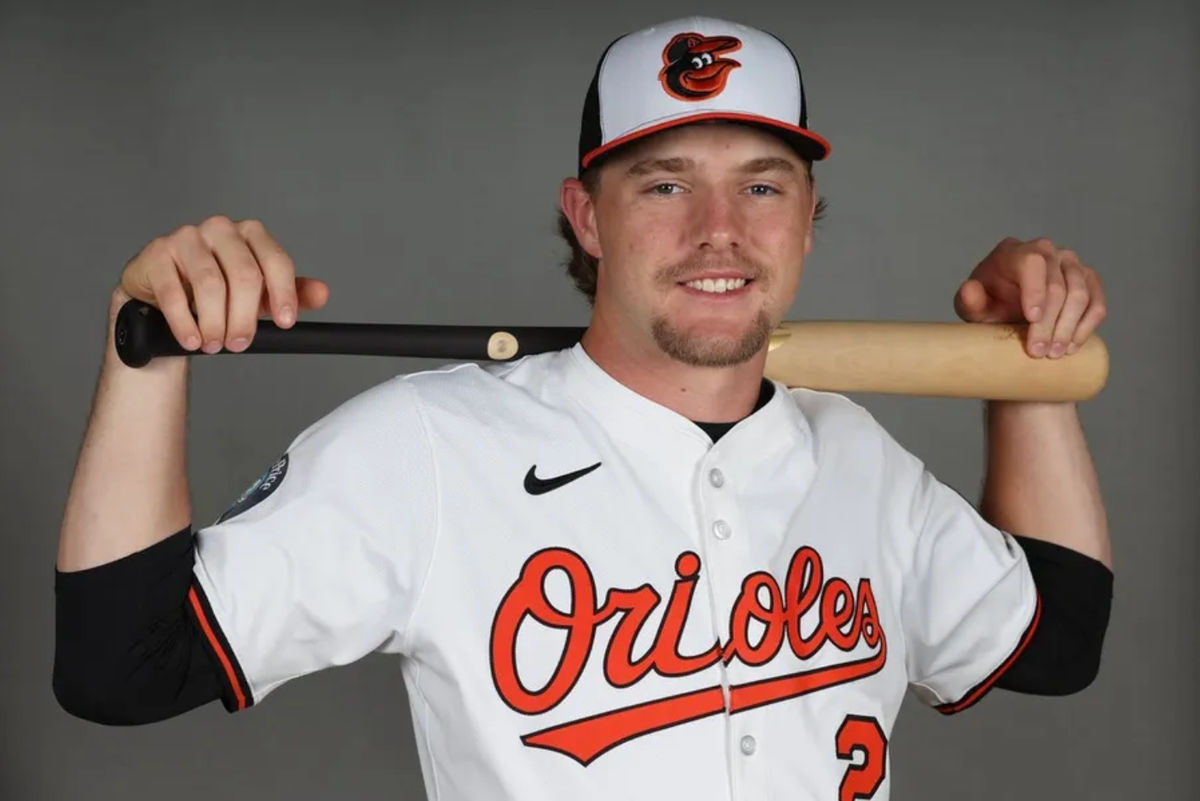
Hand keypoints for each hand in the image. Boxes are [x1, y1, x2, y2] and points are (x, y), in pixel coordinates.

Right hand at [117, 216, 328, 352]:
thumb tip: (322, 294)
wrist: (162, 293)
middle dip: (245, 317)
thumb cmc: (216, 290)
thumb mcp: (258, 293)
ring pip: (210, 284)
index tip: (285, 323)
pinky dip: (185, 322)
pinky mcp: (158, 253)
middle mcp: (221, 229)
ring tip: (215, 344)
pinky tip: (192, 339)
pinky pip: (174, 291)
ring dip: (215, 323)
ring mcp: (187, 238)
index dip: (284, 294)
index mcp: (251, 234)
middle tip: (240, 343)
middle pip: (244, 275)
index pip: (276, 261)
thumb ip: (290, 293)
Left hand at [953, 237, 1106, 357]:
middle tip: (1038, 351)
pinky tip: (1071, 346)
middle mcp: (1047, 251)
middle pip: (1058, 285)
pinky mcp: (1088, 282)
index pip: (1033, 263)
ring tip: (1053, 353)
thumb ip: (969, 300)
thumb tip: (970, 290)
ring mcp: (1071, 265)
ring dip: (1068, 328)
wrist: (1006, 309)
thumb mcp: (974, 306)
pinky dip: (1086, 327)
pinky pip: (1096, 304)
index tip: (1030, 319)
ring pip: (1080, 295)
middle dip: (1049, 322)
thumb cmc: (989, 304)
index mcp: (1015, 251)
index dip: (1035, 290)